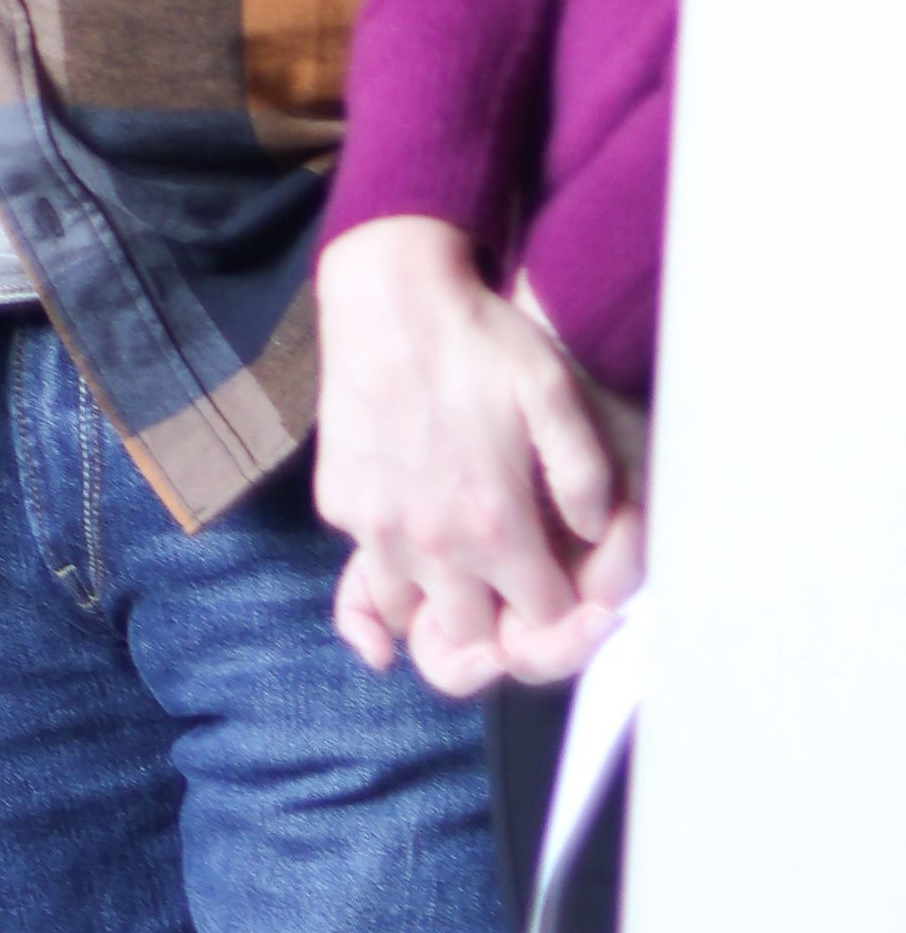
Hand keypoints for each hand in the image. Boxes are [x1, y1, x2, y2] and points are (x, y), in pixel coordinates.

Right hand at [317, 217, 648, 697]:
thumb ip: (584, 477)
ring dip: (435, 608)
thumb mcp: (556, 394)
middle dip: (497, 626)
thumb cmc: (480, 339)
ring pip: (405, 618)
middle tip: (513, 590)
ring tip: (462, 573)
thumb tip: (593, 537)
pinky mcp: (340, 503)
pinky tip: (416, 532)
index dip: (564, 614)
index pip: (541, 619)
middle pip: (470, 637)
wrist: (388, 296)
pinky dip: (388, 568)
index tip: (567, 586)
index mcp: (494, 525)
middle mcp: (431, 541)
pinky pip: (364, 568)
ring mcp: (377, 526)